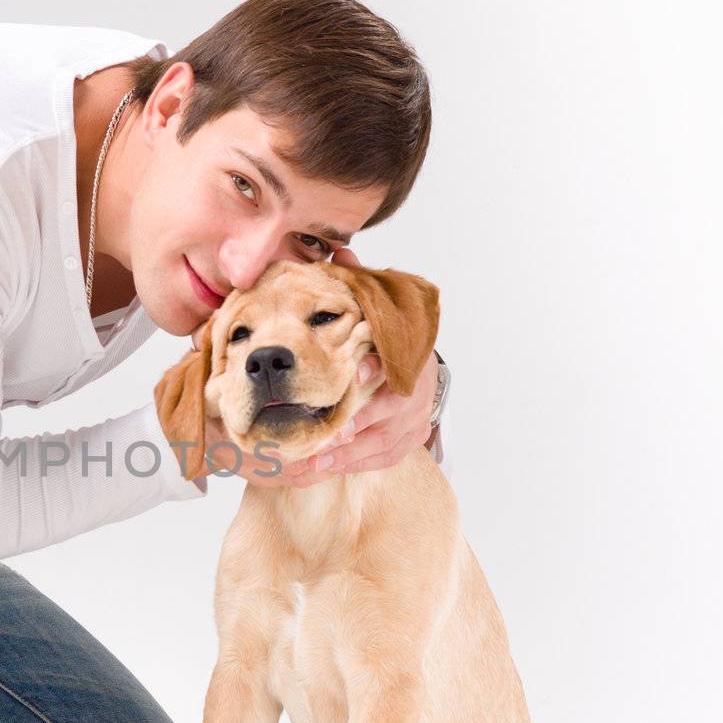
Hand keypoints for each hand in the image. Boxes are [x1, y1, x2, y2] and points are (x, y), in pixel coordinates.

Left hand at [189, 248, 436, 486]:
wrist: (420, 372)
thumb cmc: (387, 342)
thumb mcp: (377, 314)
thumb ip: (360, 289)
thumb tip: (341, 254)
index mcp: (409, 359)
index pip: (393, 367)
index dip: (373, 372)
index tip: (352, 380)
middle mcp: (414, 394)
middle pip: (380, 415)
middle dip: (345, 426)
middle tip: (312, 436)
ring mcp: (413, 424)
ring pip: (374, 444)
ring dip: (338, 455)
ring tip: (302, 461)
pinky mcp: (405, 446)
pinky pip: (374, 461)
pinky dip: (344, 466)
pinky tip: (313, 469)